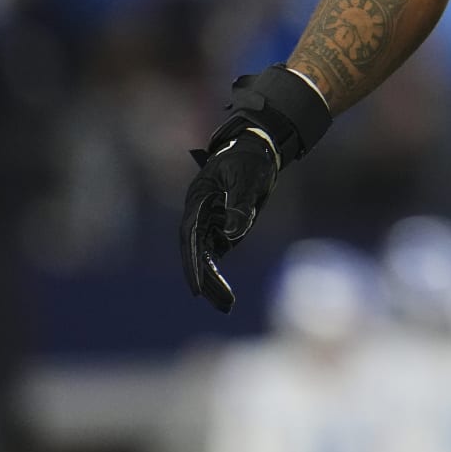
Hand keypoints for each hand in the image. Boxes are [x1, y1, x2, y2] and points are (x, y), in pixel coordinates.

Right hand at [180, 129, 277, 312]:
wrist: (258, 146)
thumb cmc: (251, 158)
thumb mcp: (249, 178)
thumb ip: (240, 206)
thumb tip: (231, 234)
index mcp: (200, 198)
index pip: (192, 236)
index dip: (193, 263)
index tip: (197, 288)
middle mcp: (199, 212)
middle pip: (197, 251)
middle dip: (206, 279)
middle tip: (222, 304)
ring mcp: (208, 220)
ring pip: (206, 256)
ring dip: (213, 281)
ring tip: (226, 305)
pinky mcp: (220, 225)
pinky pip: (216, 252)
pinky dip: (218, 272)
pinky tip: (225, 294)